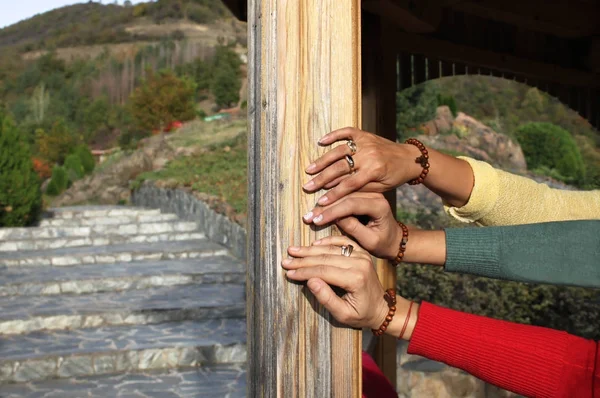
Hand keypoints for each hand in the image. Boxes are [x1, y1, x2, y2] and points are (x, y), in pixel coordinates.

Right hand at [282, 236, 403, 330]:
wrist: (382, 308)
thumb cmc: (362, 314)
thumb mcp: (343, 314)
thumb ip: (326, 298)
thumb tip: (310, 281)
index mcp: (356, 278)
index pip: (323, 271)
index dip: (304, 272)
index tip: (288, 272)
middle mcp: (360, 263)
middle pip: (325, 258)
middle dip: (303, 260)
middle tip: (286, 260)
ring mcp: (361, 255)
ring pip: (331, 248)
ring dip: (310, 249)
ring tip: (293, 250)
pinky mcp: (361, 251)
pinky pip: (342, 242)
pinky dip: (327, 241)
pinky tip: (313, 244)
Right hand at [302, 192, 401, 260]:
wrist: (394, 239)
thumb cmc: (384, 244)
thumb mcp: (370, 241)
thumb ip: (354, 229)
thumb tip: (334, 218)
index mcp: (379, 206)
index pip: (352, 204)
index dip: (332, 211)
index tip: (316, 220)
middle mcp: (375, 195)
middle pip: (345, 196)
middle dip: (324, 207)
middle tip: (307, 217)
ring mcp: (368, 192)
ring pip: (342, 193)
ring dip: (324, 203)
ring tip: (309, 213)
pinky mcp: (361, 193)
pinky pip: (343, 194)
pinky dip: (328, 200)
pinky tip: (316, 206)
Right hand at [303, 127, 421, 205]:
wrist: (409, 158)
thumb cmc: (395, 177)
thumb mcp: (381, 188)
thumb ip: (360, 188)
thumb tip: (336, 192)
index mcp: (374, 170)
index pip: (349, 184)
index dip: (334, 194)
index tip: (320, 202)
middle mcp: (368, 154)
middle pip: (340, 168)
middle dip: (322, 179)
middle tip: (307, 186)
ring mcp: (365, 142)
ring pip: (339, 151)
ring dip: (323, 160)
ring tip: (310, 169)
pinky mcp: (364, 134)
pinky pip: (346, 132)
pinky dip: (333, 135)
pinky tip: (320, 141)